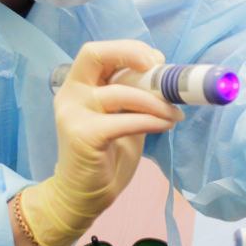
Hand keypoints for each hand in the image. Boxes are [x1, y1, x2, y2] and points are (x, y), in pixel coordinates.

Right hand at [19, 40, 183, 245]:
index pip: (97, 52)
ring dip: (156, 101)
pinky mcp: (83, 136)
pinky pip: (125, 121)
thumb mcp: (120, 117)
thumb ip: (132, 95)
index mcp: (78, 85)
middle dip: (131, 55)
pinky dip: (151, 120)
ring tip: (174, 114)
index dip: (128, 50)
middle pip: (95, 55)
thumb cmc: (104, 155)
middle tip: (160, 70)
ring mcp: (73, 114)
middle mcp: (70, 94)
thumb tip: (161, 74)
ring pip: (121, 92)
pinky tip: (165, 126)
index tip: (156, 62)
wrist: (82, 196)